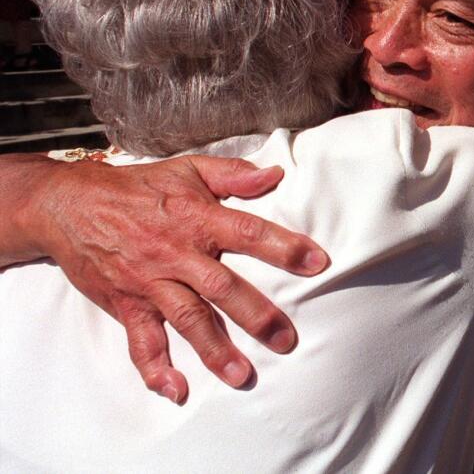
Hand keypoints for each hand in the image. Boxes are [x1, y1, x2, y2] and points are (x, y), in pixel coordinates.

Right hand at [28, 155, 328, 402]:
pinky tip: (176, 389)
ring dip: (214, 350)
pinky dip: (155, 368)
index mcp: (197, 218)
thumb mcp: (187, 170)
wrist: (68, 205)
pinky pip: (141, 340)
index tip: (318, 263)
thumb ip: (233, 175)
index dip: (283, 247)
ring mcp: (149, 282)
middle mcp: (175, 253)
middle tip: (286, 340)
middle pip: (221, 288)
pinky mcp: (126, 304)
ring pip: (186, 319)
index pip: (248, 232)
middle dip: (255, 315)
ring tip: (242, 376)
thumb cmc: (137, 188)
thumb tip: (274, 174)